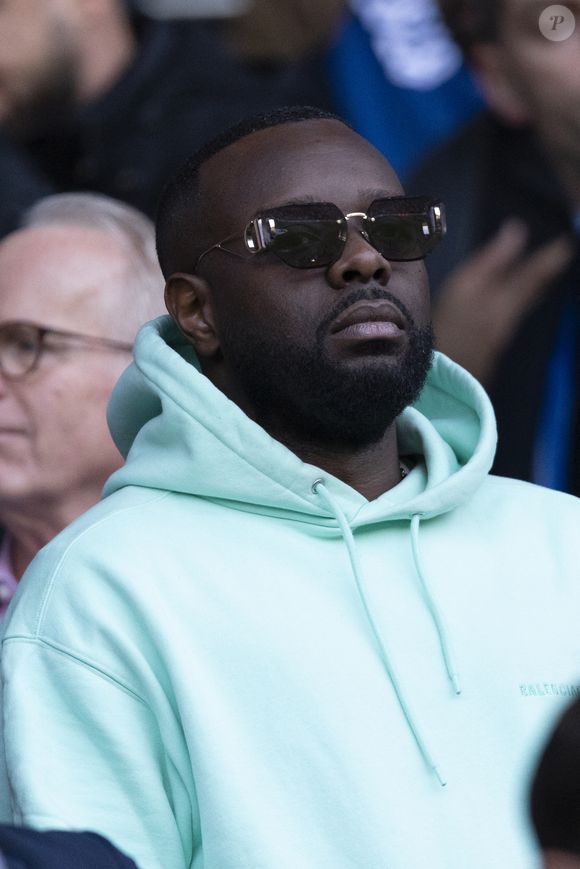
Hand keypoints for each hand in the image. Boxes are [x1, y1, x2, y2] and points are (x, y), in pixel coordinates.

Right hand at [433, 219, 574, 384]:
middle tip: (561, 256)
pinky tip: (512, 302)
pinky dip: (517, 301)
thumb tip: (517, 230)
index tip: (566, 243)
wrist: (442, 379)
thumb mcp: (464, 286)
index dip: (550, 257)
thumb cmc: (449, 327)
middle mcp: (508, 316)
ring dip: (534, 287)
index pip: (534, 272)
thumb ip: (492, 261)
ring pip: (522, 305)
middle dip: (546, 272)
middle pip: (532, 290)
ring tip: (541, 276)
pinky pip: (509, 315)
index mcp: (506, 298)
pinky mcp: (486, 346)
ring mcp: (498, 334)